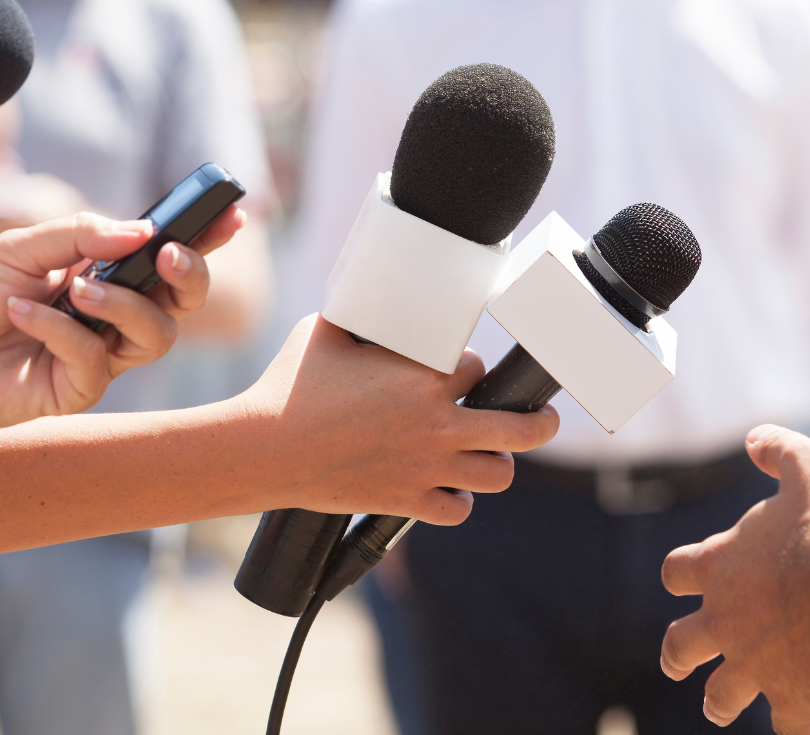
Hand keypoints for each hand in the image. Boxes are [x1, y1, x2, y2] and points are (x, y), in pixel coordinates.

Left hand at [0, 207, 244, 438]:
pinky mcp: (79, 390)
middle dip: (189, 274)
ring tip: (77, 289)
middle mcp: (115, 317)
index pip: (168, 259)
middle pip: (183, 301)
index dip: (206, 239)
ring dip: (125, 305)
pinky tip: (23, 314)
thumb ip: (79, 233)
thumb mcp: (21, 247)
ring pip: (157, 336)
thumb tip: (142, 230)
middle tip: (167, 253)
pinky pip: (96, 360)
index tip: (232, 215)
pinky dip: (62, 330)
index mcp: (108, 277)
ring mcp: (102, 355)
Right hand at [234, 314, 559, 524]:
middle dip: (542, 423)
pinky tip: (451, 490)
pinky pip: (457, 510)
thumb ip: (356, 316)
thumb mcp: (324, 331)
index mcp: (424, 378)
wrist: (264, 448)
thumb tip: (361, 298)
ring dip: (499, 463)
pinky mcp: (406, 500)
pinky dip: (459, 501)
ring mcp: (426, 467)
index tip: (462, 370)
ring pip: (498, 474)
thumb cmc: (290, 385)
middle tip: (544, 419)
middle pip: (521, 429)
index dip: (472, 367)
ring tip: (493, 455)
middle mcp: (437, 424)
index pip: (478, 368)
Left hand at [660, 425, 809, 734]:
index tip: (682, 582)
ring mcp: (754, 661)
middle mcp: (724, 618)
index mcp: (719, 566)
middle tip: (675, 661)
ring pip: (721, 695)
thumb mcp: (805, 464)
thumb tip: (755, 438)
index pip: (676, 574)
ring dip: (719, 701)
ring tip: (718, 708)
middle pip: (681, 643)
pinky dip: (799, 734)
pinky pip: (791, 728)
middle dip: (677, 654)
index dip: (679, 578)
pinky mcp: (793, 695)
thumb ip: (776, 449)